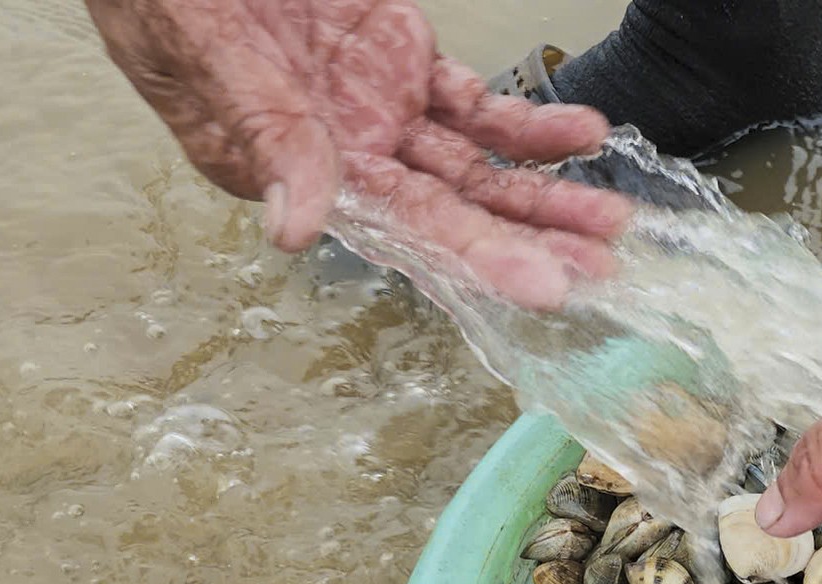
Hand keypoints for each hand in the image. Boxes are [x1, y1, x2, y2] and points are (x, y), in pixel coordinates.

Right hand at [87, 0, 627, 307]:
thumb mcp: (208, 57)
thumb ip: (265, 139)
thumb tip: (295, 233)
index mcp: (293, 171)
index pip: (398, 230)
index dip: (472, 260)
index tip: (538, 287)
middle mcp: (348, 156)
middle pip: (454, 212)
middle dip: (530, 242)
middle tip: (599, 271)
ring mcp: (381, 111)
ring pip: (478, 169)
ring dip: (545, 195)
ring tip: (614, 219)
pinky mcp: (406, 63)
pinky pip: (478, 108)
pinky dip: (530, 124)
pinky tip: (584, 134)